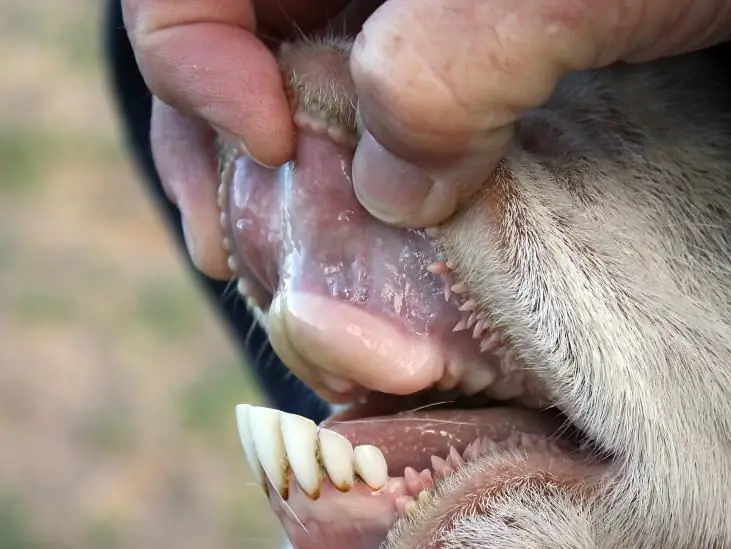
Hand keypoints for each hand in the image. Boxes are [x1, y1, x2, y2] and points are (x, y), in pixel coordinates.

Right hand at [124, 0, 730, 279]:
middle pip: (227, 28)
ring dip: (270, 169)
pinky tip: (353, 231)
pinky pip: (354, 106)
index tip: (264, 139)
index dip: (193, 49)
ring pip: (283, 74)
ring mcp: (403, 5)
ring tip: (265, 258)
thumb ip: (455, 71)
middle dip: (216, 134)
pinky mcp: (446, 49)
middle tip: (239, 246)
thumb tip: (387, 189)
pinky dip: (339, 172)